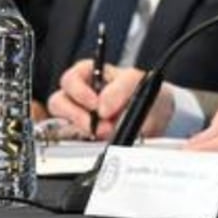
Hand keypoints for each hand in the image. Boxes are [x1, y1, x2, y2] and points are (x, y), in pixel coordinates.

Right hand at [48, 59, 168, 141]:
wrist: (159, 121)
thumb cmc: (148, 94)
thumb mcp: (141, 82)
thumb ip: (121, 88)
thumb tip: (102, 107)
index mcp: (91, 75)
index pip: (71, 78)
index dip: (78, 91)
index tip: (94, 103)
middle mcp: (80, 96)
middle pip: (58, 102)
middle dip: (78, 115)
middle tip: (100, 124)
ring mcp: (79, 118)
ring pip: (61, 123)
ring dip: (82, 129)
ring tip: (104, 133)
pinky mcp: (82, 138)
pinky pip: (70, 141)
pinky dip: (83, 143)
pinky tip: (100, 141)